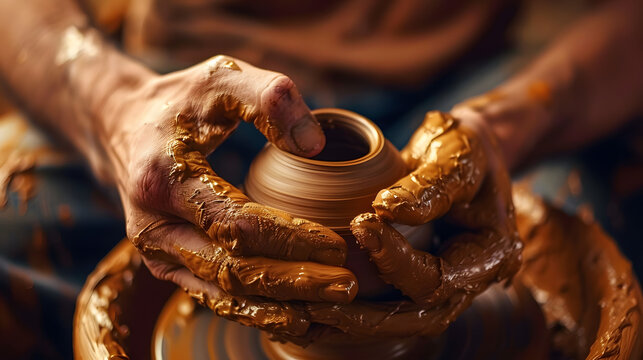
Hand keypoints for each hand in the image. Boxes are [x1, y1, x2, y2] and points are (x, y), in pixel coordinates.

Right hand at [107, 55, 356, 336]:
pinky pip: (214, 296)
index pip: (237, 225)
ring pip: (224, 295)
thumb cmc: (179, 102)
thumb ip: (268, 98)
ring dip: (280, 307)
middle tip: (346, 288)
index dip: (291, 239)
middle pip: (232, 271)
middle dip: (294, 284)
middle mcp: (153, 228)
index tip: (337, 246)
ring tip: (329, 310)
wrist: (123, 126)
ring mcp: (157, 253)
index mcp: (164, 180)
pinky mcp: (167, 264)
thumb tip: (313, 145)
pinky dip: (256, 310)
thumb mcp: (220, 78)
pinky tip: (294, 315)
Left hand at [308, 110, 521, 337]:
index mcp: (490, 254)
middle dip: (367, 316)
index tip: (360, 224)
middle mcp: (470, 280)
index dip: (396, 259)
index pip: (438, 278)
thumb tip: (387, 209)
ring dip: (355, 321)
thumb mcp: (456, 155)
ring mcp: (445, 285)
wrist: (465, 155)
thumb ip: (430, 184)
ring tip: (309, 311)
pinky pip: (390, 306)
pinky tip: (317, 305)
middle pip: (419, 317)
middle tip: (316, 302)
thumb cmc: (464, 149)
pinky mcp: (418, 279)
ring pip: (401, 321)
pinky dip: (355, 309)